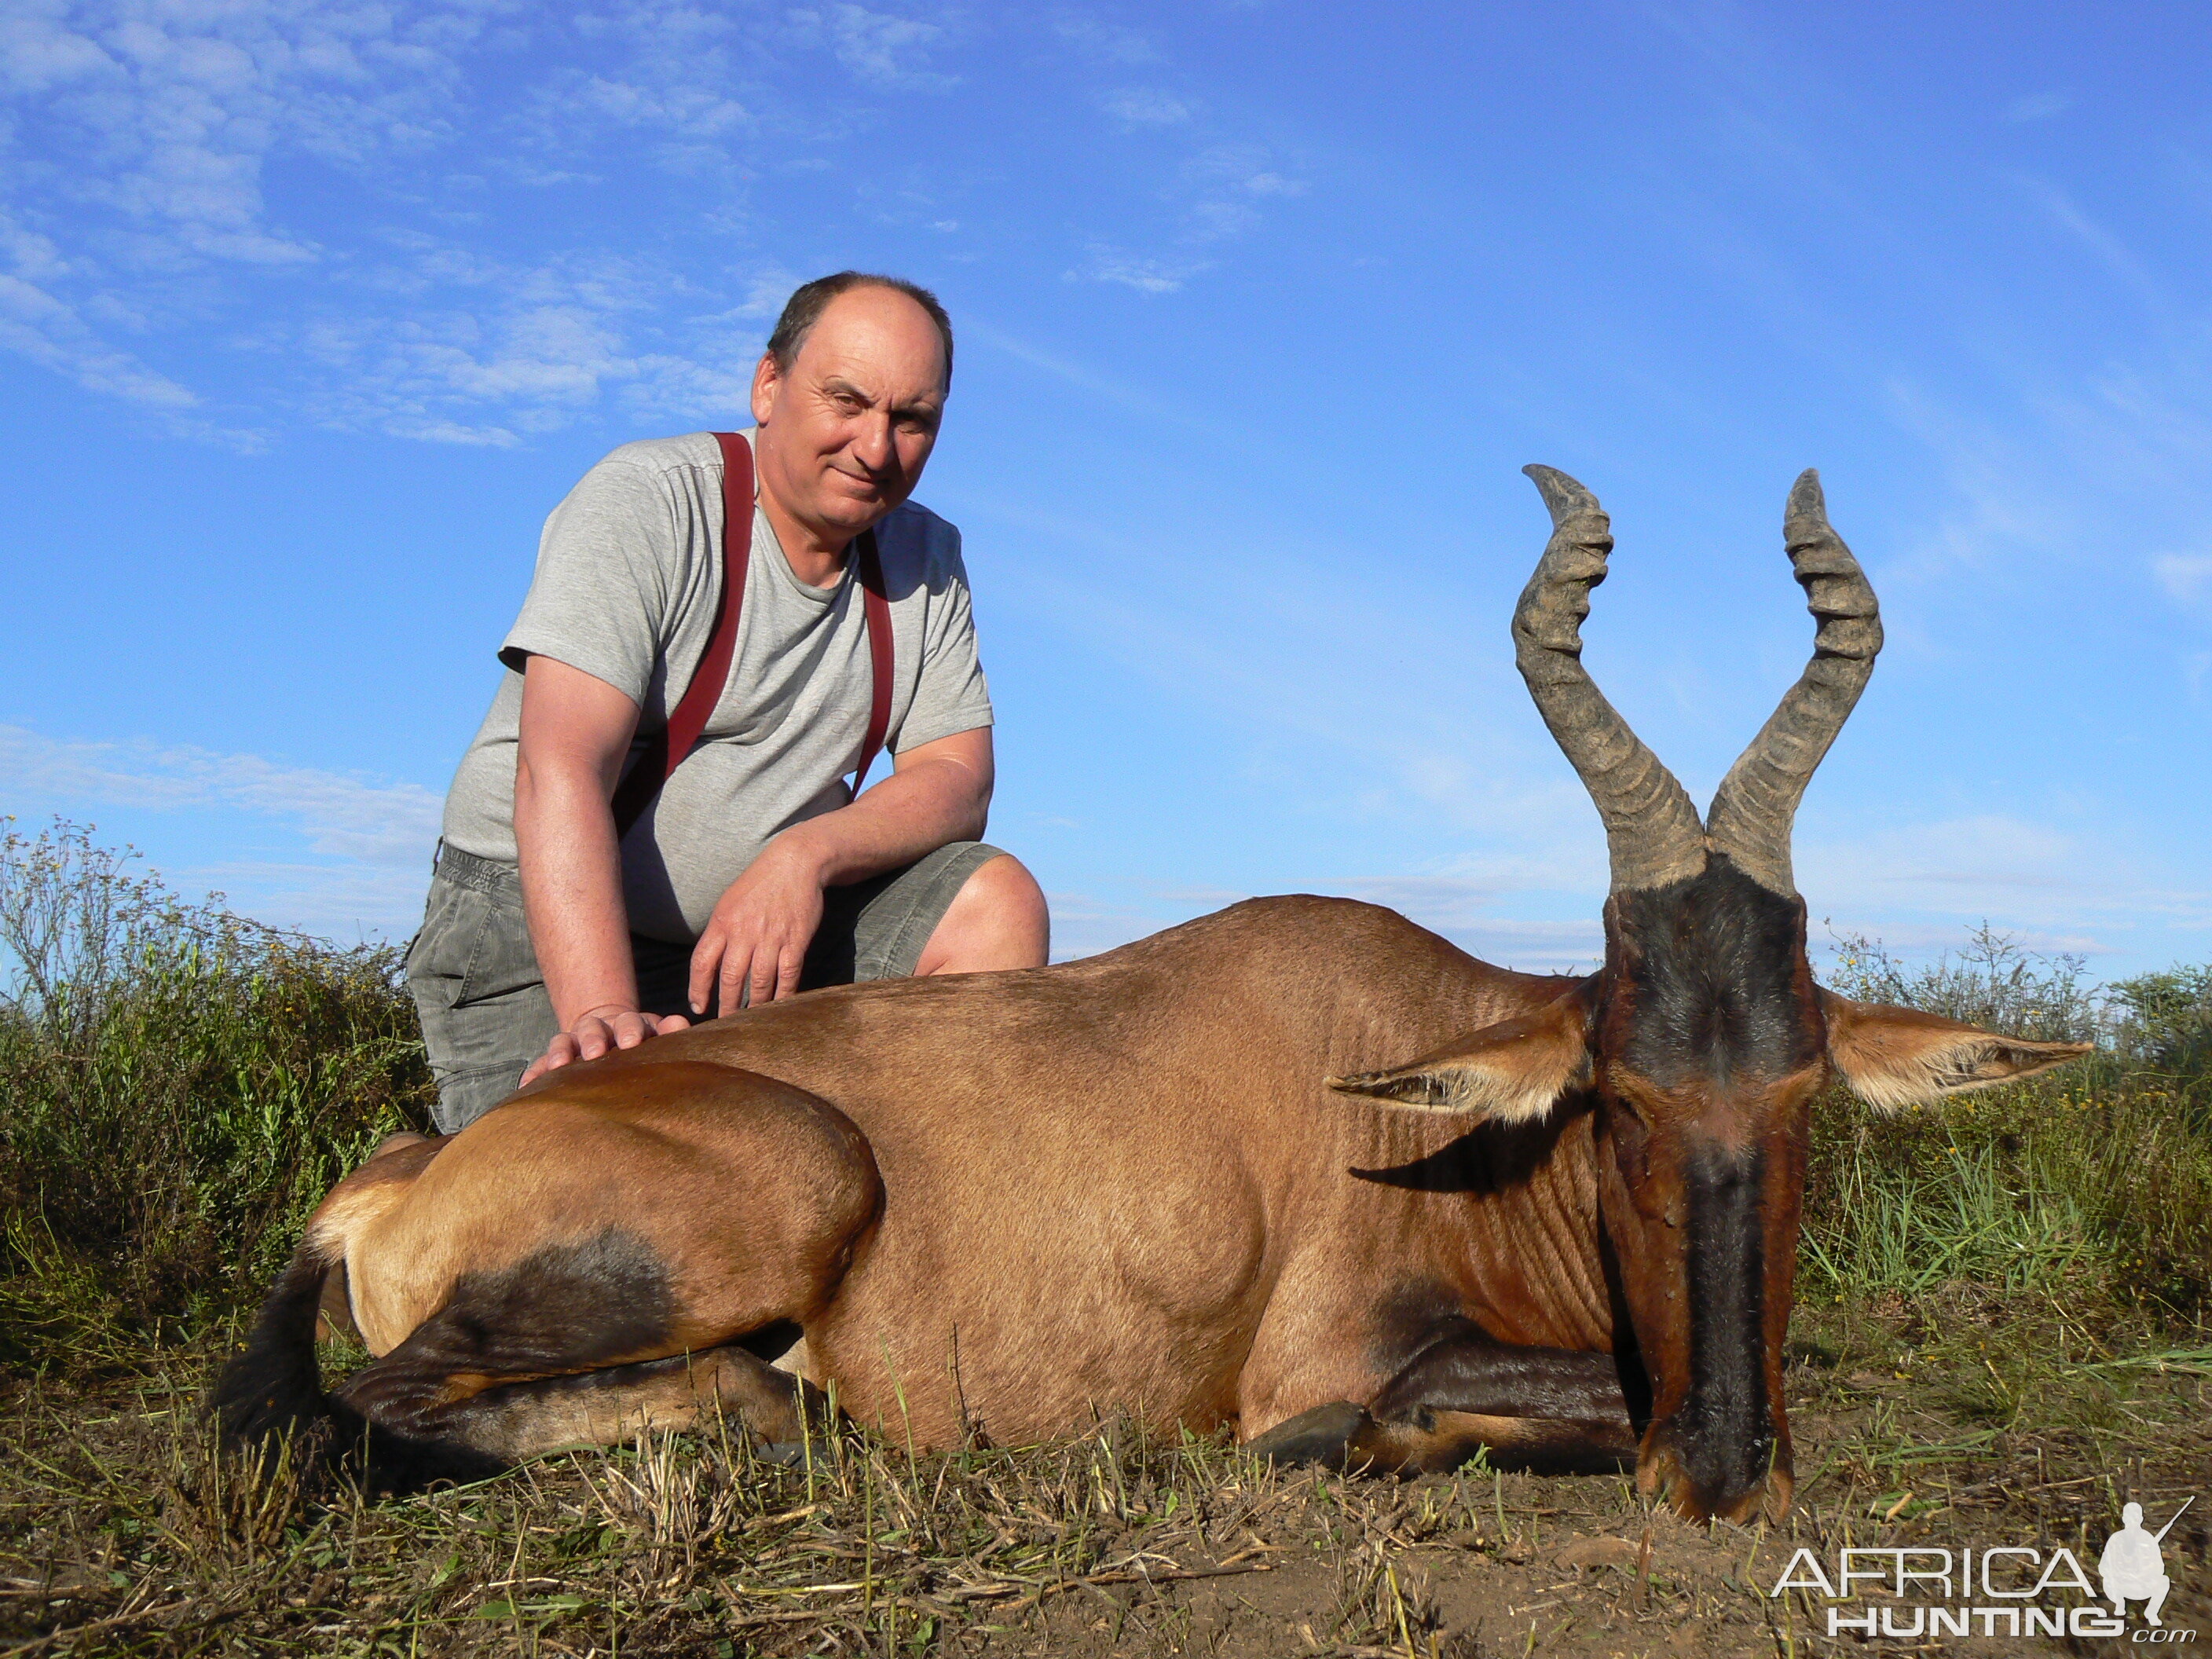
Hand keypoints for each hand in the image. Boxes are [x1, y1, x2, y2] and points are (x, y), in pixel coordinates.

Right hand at [519, 1003, 690, 1087]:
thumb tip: (681, 1024)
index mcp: (628, 1024)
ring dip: (561, 1052)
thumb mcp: (657, 1034)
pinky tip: (527, 1084)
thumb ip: (669, 1029)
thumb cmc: (643, 1044)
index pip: (629, 1022)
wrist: (613, 1037)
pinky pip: (541, 1064)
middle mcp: (599, 1029)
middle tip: (596, 1053)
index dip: (630, 1030)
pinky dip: (535, 1072)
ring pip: (564, 1042)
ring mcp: (575, 1043)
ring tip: (559, 1067)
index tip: (631, 1043)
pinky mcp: (555, 1058)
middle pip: (593, 1028)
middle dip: (594, 1039)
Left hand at [689, 838, 826, 1012]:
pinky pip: (787, 977)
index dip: (698, 989)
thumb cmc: (760, 884)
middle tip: (724, 1024)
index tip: (698, 1007)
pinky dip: (782, 996)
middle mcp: (744, 933)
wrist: (795, 863)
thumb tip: (710, 963)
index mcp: (722, 923)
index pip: (702, 963)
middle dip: (725, 1006)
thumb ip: (720, 932)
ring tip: (750, 1022)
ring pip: (758, 983)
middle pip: (729, 979)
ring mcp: (771, 939)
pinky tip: (778, 1008)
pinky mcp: (795, 942)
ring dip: (753, 1006)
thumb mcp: (729, 902)